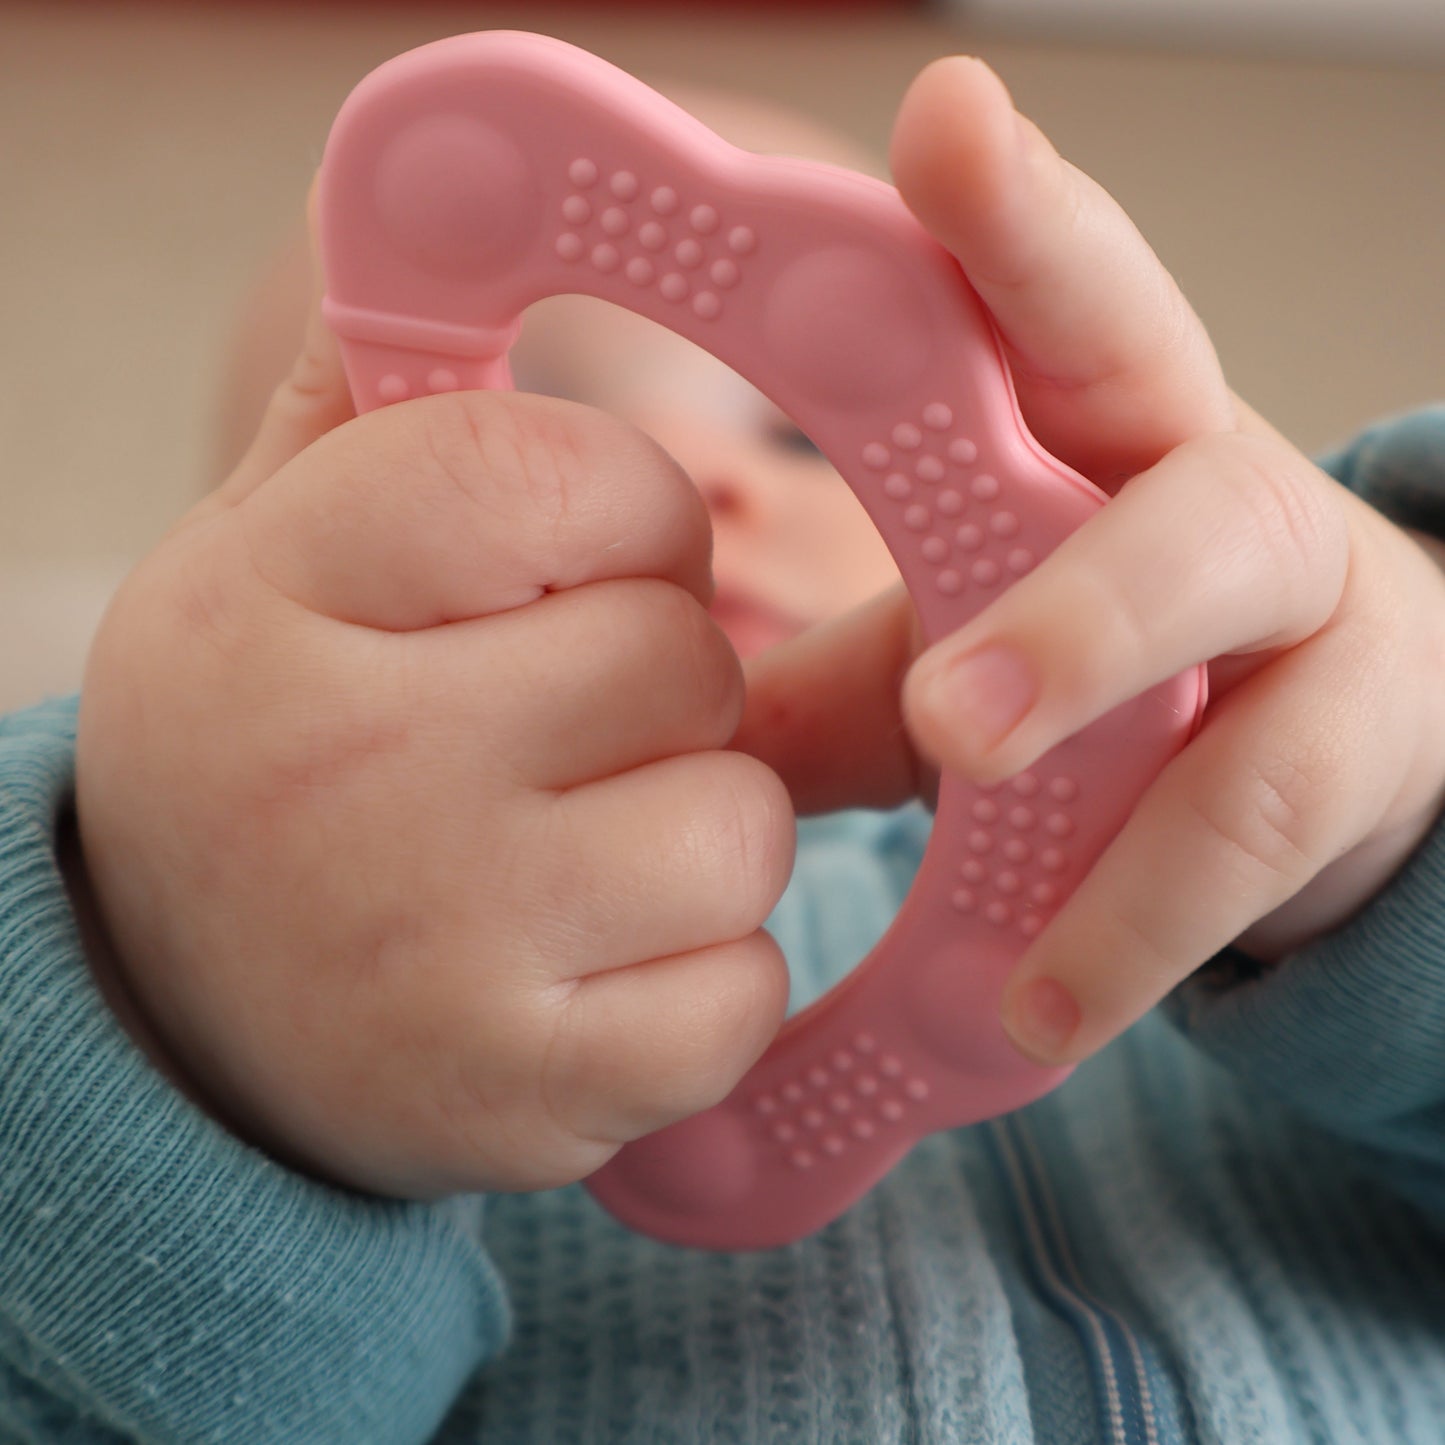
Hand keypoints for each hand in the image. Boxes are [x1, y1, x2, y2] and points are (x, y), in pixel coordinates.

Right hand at [76, 265, 792, 1196]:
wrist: (182, 1020)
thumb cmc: (261, 763)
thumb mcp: (255, 565)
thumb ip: (356, 411)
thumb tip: (421, 219)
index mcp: (281, 601)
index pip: (564, 473)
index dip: (630, 512)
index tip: (597, 561)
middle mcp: (351, 774)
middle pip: (682, 658)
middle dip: (666, 684)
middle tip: (575, 731)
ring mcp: (441, 949)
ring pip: (736, 828)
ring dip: (698, 833)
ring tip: (586, 854)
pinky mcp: (522, 1097)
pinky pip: (736, 997)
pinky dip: (703, 981)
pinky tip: (599, 969)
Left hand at [738, 58, 1444, 1066]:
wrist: (1334, 749)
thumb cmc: (1123, 674)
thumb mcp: (972, 656)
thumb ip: (832, 694)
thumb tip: (666, 749)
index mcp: (1084, 427)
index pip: (1044, 297)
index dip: (1007, 216)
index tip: (947, 119)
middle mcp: (1197, 477)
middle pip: (1155, 399)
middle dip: (1039, 486)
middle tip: (945, 684)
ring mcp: (1302, 605)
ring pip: (1215, 606)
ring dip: (1088, 697)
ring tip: (976, 831)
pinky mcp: (1361, 744)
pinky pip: (1250, 822)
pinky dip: (1130, 924)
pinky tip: (1037, 1008)